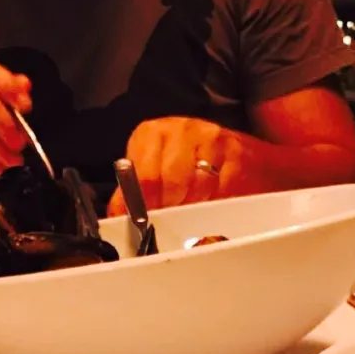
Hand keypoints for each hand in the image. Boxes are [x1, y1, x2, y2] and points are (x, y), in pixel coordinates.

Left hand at [107, 117, 254, 216]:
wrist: (232, 148)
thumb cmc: (185, 161)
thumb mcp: (153, 168)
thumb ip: (131, 191)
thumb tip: (118, 215)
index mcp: (152, 133)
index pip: (143, 175)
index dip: (145, 204)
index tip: (147, 222)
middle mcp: (181, 129)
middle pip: (172, 181)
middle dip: (171, 208)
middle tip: (171, 224)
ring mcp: (211, 136)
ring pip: (198, 185)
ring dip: (194, 207)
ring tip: (192, 217)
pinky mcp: (236, 150)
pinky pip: (223, 188)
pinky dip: (217, 203)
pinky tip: (213, 206)